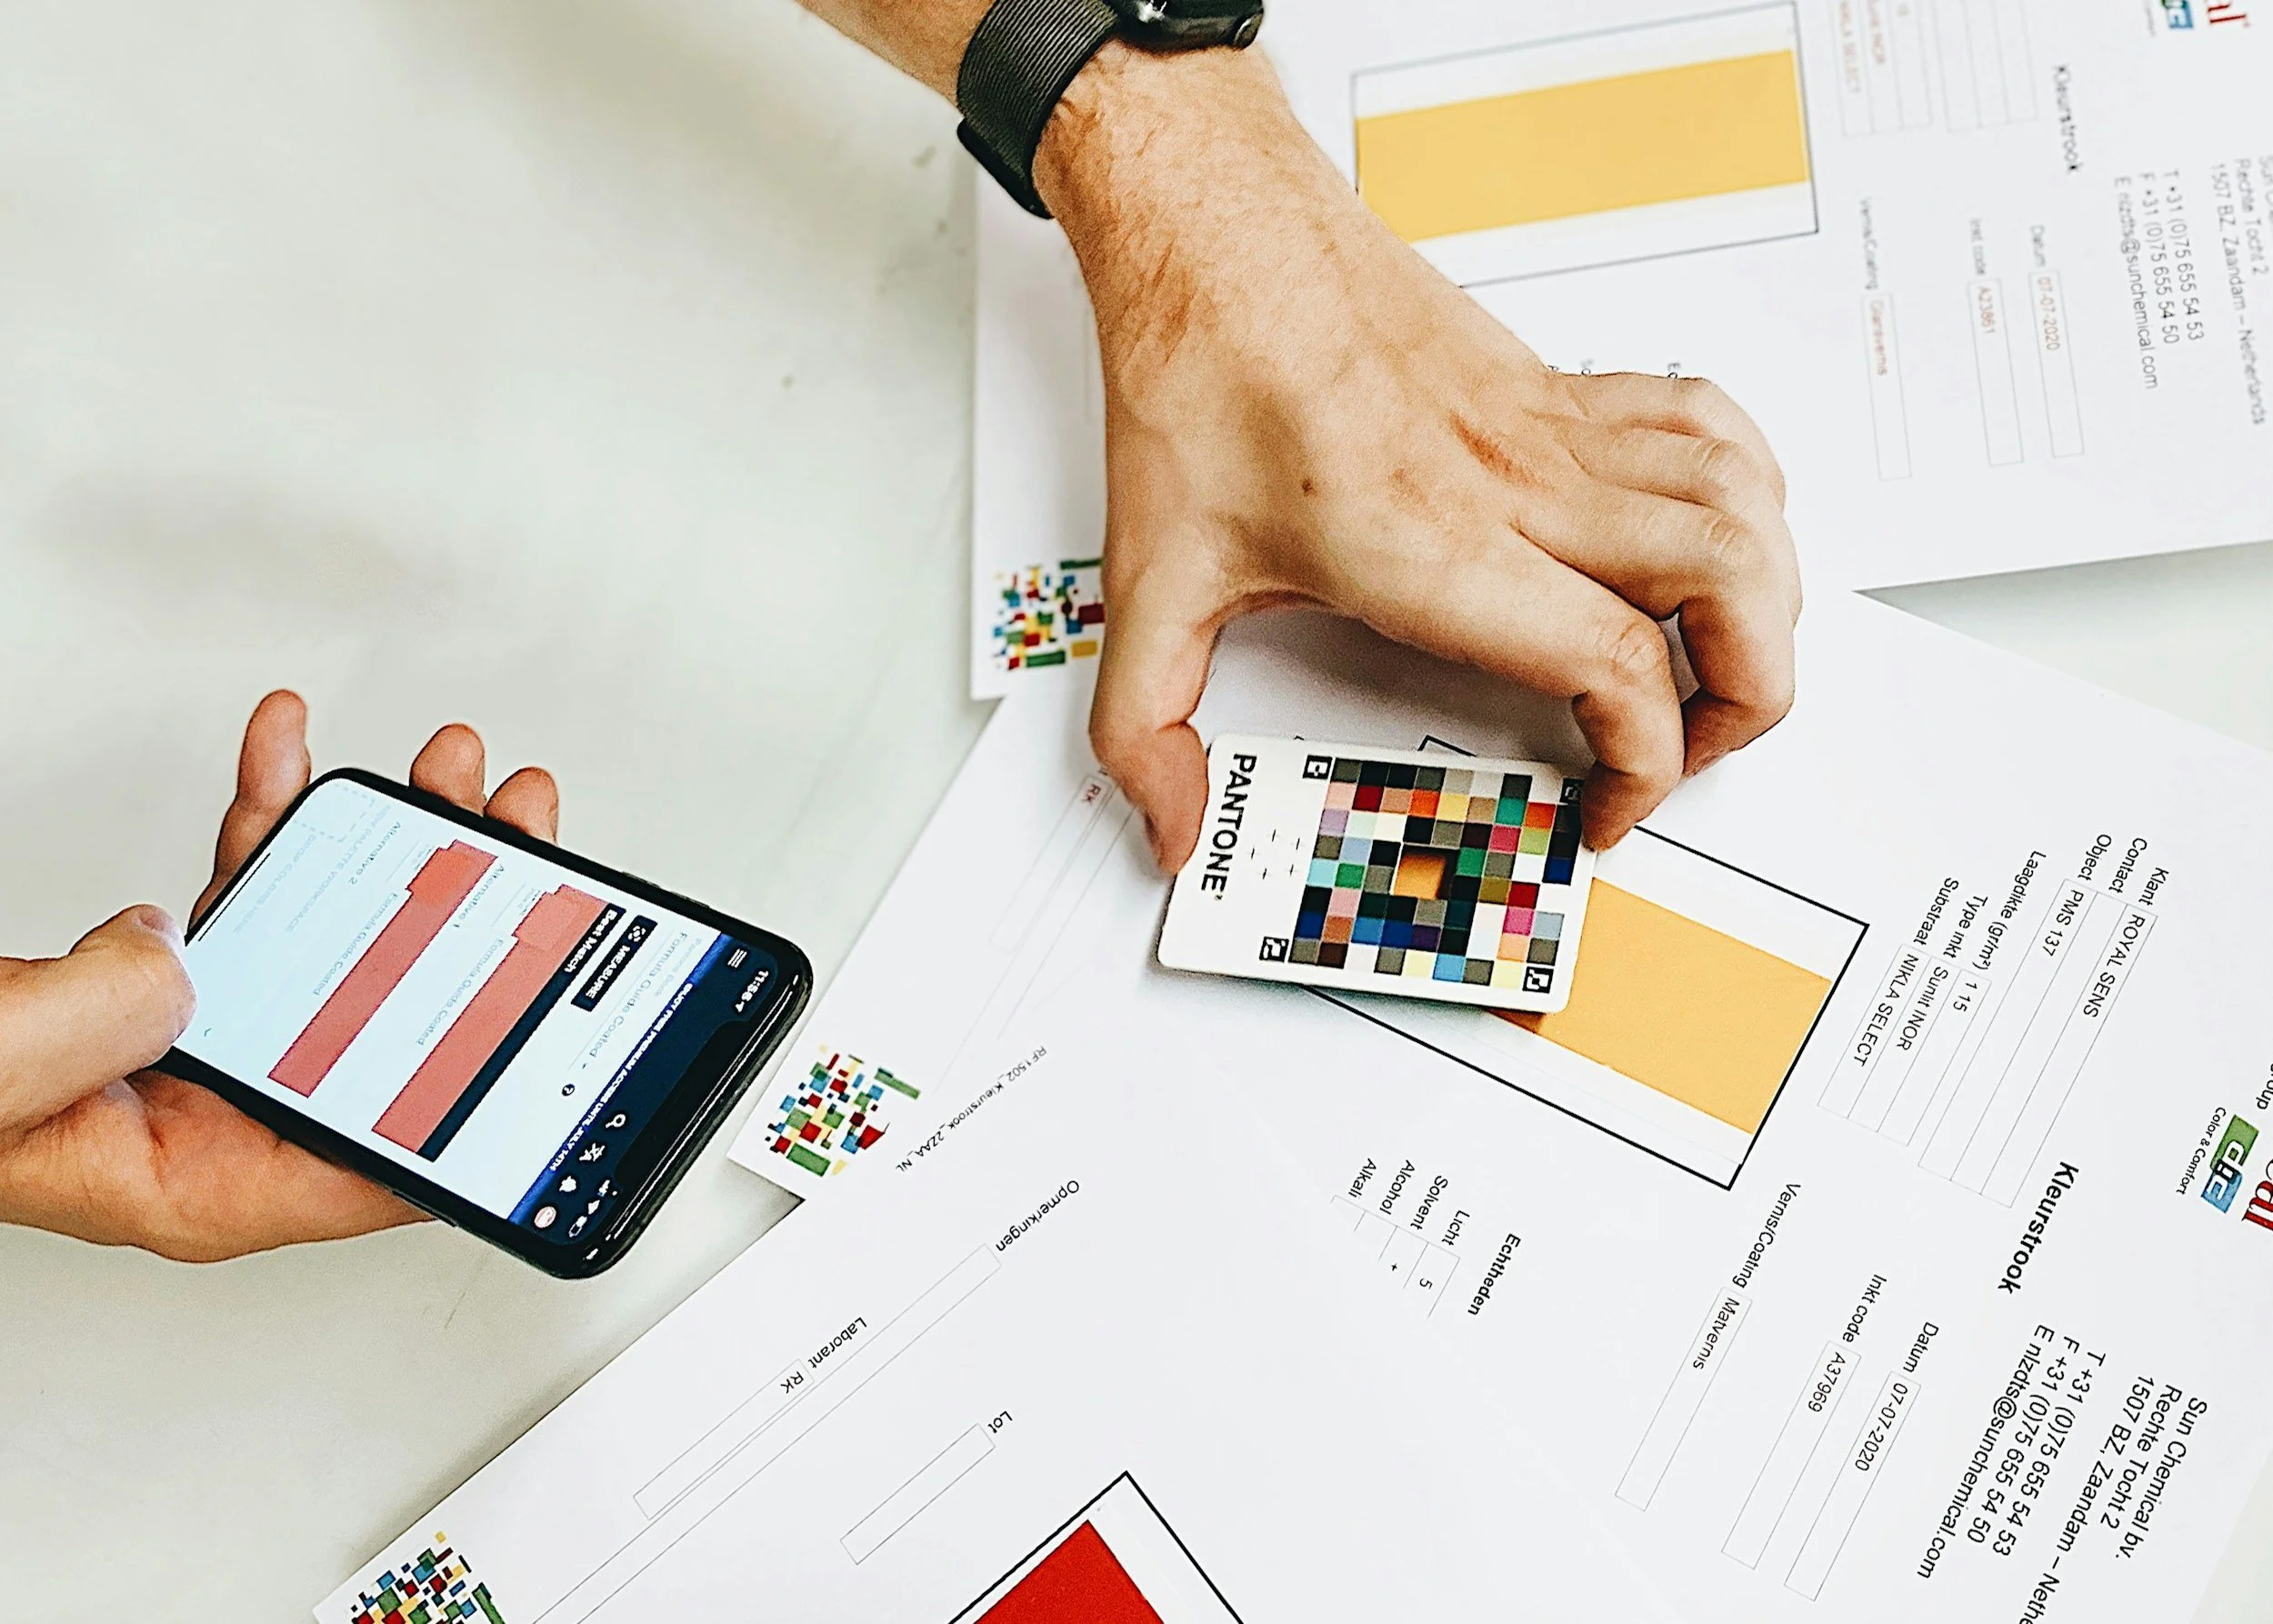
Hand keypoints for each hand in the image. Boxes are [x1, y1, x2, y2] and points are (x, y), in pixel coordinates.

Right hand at [0, 692, 560, 1262]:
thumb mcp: (8, 1075)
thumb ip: (102, 1024)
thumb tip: (184, 950)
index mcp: (207, 1181)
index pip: (384, 1161)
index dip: (484, 1103)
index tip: (559, 1024)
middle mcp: (223, 1112)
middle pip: (391, 1026)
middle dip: (467, 919)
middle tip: (519, 832)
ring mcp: (196, 1042)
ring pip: (335, 943)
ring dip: (391, 847)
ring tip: (445, 772)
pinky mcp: (156, 980)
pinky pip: (242, 893)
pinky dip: (268, 815)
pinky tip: (292, 750)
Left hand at [1035, 47, 1801, 868]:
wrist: (1213, 229)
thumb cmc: (1198, 374)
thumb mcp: (1148, 577)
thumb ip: (1143, 725)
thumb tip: (1163, 823)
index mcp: (1431, 545)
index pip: (1617, 666)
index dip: (1644, 767)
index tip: (1601, 808)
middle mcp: (1514, 480)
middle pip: (1727, 582)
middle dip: (1745, 697)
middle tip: (1686, 751)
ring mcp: (1548, 425)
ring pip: (1740, 499)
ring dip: (1764, 598)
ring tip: (1715, 664)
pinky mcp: (1553, 382)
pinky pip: (1705, 424)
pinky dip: (1744, 490)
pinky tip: (1707, 537)